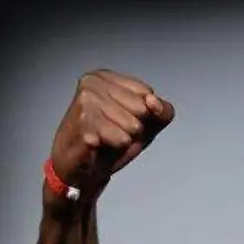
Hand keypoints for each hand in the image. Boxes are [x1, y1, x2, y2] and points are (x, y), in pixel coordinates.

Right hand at [49, 70, 175, 193]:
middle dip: (135, 127)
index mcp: (105, 77)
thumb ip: (162, 110)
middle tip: (115, 130)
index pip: (147, 93)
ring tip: (107, 137)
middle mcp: (92, 84)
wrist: (81, 166)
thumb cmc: (111, 139)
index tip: (125, 118)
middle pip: (142, 109)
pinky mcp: (83, 125)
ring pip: (133, 125)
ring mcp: (85, 103)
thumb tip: (154, 103)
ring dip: (125, 138)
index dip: (145, 114)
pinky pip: (121, 139)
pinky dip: (116, 147)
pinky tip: (100, 144)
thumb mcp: (147, 122)